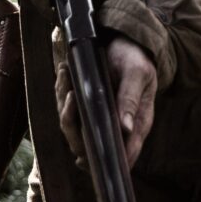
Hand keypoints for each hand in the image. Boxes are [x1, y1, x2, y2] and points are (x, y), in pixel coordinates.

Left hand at [56, 36, 156, 168]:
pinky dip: (62, 94)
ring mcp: (98, 119)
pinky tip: (65, 73)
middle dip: (74, 127)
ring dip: (65, 106)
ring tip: (66, 76)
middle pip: (89, 147)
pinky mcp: (85, 109)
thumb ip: (131, 100)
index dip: (105, 159)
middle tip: (72, 95)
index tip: (86, 150)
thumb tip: (126, 129)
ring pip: (73, 130)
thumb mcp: (137, 74)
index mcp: (137, 124)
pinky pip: (67, 111)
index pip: (123, 155)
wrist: (127, 42)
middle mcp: (116, 127)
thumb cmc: (136, 59)